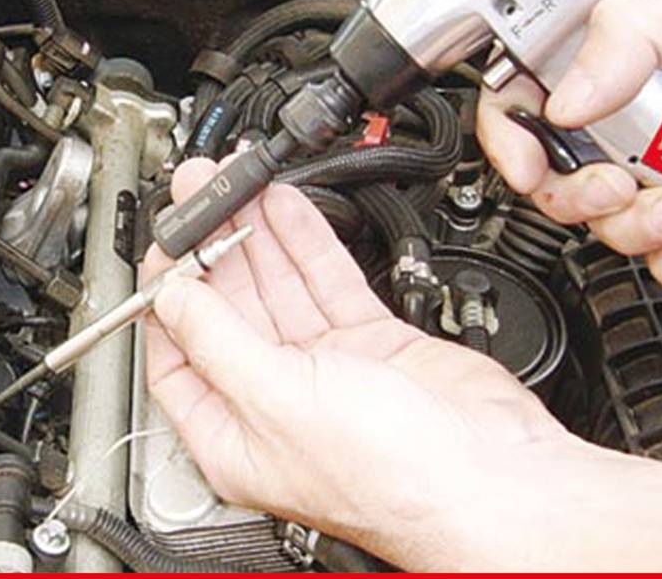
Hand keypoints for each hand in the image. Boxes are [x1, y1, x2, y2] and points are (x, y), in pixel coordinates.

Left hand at [142, 158, 661, 571]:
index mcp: (235, 435)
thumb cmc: (396, 478)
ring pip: (279, 286)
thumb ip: (220, 341)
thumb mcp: (278, 399)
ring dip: (255, 233)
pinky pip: (327, 281)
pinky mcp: (372, 344)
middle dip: (211, 246)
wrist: (496, 479)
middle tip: (198, 192)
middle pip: (230, 309)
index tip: (166, 242)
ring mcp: (327, 370)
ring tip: (232, 183)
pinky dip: (305, 241)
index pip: (179, 353)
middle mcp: (276, 402)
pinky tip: (285, 206)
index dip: (168, 294)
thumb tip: (172, 296)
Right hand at [479, 0, 661, 289]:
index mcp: (613, 48)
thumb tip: (562, 101)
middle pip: (562, 174)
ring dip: (642, 231)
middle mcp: (634, 104)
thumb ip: (625, 37)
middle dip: (587, 196)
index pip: (525, 95)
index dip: (512, 137)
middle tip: (624, 184)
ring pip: (614, 220)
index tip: (531, 170)